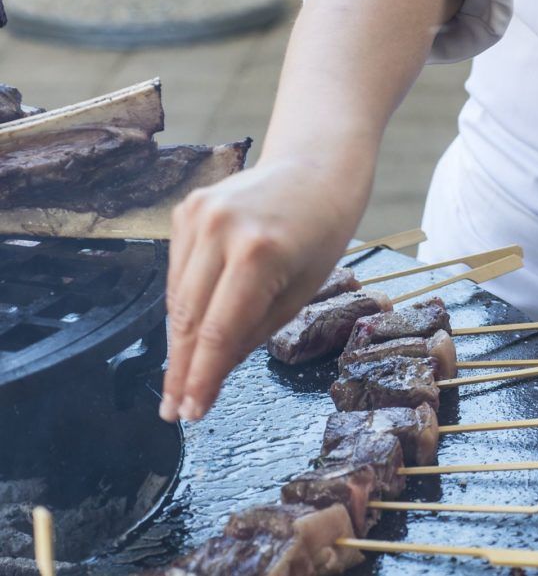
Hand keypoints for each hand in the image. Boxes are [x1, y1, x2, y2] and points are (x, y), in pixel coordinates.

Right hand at [160, 158, 366, 422]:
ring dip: (177, 341)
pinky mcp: (187, 208)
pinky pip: (178, 269)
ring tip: (178, 381)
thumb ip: (252, 334)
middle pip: (189, 317)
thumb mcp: (300, 291)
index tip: (190, 413)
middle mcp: (221, 229)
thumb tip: (211, 377)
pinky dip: (182, 301)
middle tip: (174, 410)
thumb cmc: (321, 231)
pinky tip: (187, 330)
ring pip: (176, 296)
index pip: (218, 332)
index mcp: (258, 252)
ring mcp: (199, 214)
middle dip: (181, 369)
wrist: (316, 167)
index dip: (201, 378)